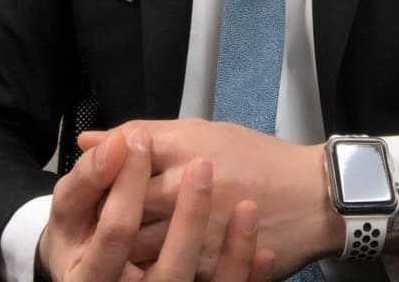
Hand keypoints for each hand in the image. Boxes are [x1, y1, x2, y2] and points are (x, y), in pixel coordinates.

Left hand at [79, 119, 343, 279]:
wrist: (311, 197)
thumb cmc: (254, 157)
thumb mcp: (201, 132)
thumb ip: (142, 134)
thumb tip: (88, 140)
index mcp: (187, 148)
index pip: (124, 159)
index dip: (102, 171)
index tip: (95, 179)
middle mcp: (189, 187)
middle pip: (124, 205)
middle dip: (104, 212)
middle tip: (93, 216)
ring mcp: (199, 231)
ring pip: (137, 244)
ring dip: (121, 244)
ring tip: (113, 241)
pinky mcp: (209, 266)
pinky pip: (165, 271)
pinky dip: (148, 266)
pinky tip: (145, 260)